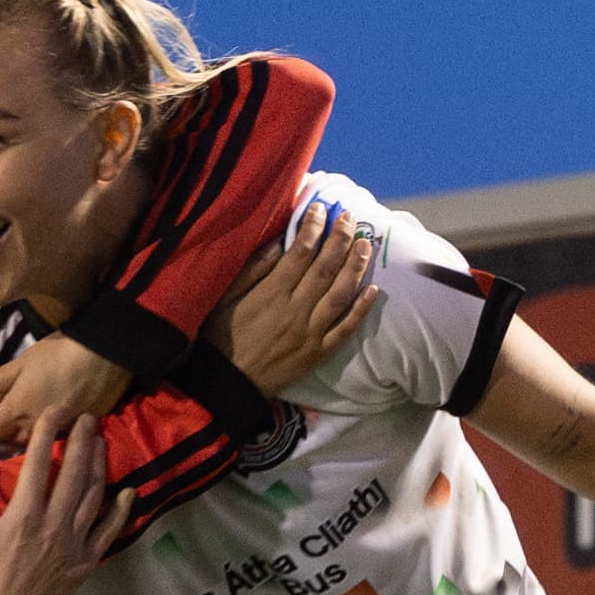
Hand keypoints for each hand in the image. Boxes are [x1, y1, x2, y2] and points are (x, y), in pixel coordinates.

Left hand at [0, 334, 129, 442]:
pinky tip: (56, 417)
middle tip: (13, 411)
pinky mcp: (75, 434)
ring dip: (27, 435)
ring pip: (32, 444)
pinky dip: (50, 433)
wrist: (103, 359)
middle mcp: (32, 431)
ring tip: (34, 416)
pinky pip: (54, 441)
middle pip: (8, 443)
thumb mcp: (18, 363)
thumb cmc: (57, 356)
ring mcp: (55, 436)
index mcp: (15, 413)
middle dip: (6, 431)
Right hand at [0, 413, 131, 594]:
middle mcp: (53, 525)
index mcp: (22, 516)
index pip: (38, 464)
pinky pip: (109, 531)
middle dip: (82, 441)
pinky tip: (128, 491)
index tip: (54, 412)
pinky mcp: (86, 562)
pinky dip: (120, 510)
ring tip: (101, 441)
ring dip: (100, 465)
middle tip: (88, 417)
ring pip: (93, 496)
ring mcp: (74, 545)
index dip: (46, 434)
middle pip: (74, 473)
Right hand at [209, 200, 381, 397]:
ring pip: (340, 295)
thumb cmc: (220, 337)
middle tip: (351, 218)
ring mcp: (310, 333)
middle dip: (341, 240)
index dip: (314, 228)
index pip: (300, 253)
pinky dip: (361, 310)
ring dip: (356, 268)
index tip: (322, 209)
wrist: (226, 385)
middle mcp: (295, 310)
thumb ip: (252, 271)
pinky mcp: (318, 353)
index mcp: (271, 294)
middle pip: (325, 269)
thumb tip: (279, 243)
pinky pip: (345, 330)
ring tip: (366, 244)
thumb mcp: (224, 298)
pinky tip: (373, 290)